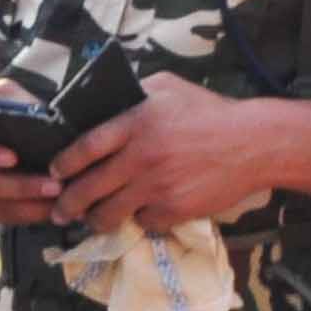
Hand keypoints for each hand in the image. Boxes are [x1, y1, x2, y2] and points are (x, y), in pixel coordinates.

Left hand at [53, 71, 278, 233]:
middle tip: (61, 210)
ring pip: (109, 214)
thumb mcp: (169, 87)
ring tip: (92, 219)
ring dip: (96, 219)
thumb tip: (105, 103)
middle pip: (88, 188)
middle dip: (68, 203)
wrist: (254, 144)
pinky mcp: (174, 210)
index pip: (84, 148)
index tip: (56, 172)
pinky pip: (143, 222)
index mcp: (136, 123)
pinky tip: (141, 213)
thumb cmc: (210, 111)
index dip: (63, 164)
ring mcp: (157, 186)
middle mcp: (142, 157)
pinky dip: (140, 220)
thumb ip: (135, 92)